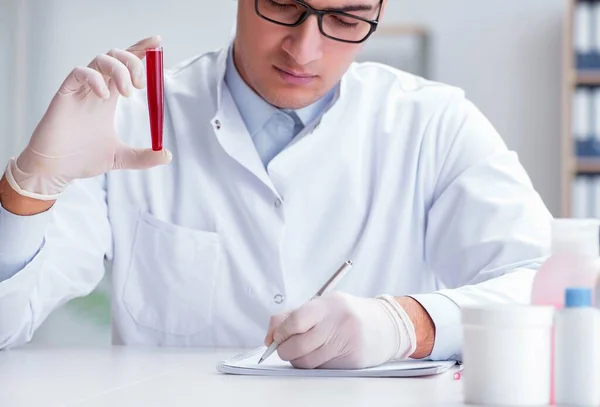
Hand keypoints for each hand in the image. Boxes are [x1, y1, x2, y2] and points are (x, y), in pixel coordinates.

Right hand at [4, 35, 171, 200]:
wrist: (56, 170)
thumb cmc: (82, 159)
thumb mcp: (121, 158)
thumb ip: (144, 156)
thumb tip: (167, 156)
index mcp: (110, 97)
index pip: (127, 65)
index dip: (141, 50)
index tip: (157, 42)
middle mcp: (97, 89)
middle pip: (116, 56)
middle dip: (133, 61)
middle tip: (141, 85)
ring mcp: (81, 90)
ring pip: (100, 59)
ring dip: (119, 69)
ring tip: (128, 92)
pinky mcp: (65, 94)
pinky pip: (79, 73)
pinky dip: (95, 78)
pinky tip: (104, 96)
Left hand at [264, 292, 416, 368]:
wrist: (385, 325)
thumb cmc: (347, 314)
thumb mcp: (322, 305)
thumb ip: (293, 315)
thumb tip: (270, 336)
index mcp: (328, 304)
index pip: (295, 321)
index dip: (280, 332)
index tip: (276, 337)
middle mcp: (338, 322)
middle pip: (298, 345)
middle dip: (284, 350)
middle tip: (284, 348)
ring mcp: (347, 342)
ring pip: (307, 361)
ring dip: (297, 359)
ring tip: (303, 351)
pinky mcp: (353, 360)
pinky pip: (322, 368)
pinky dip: (314, 364)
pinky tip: (320, 354)